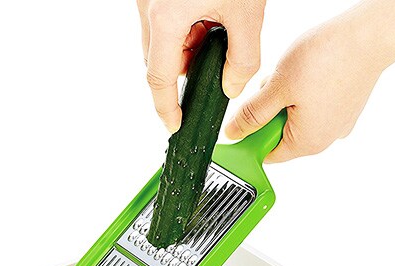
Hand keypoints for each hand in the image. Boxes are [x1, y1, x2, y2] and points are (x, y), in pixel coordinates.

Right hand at [137, 0, 266, 132]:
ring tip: (216, 27)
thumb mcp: (246, 11)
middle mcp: (148, 8)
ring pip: (161, 41)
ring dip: (185, 47)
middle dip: (185, 71)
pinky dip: (182, 27)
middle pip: (158, 61)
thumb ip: (243, 58)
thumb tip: (232, 87)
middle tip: (215, 66)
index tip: (175, 125)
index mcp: (165, 19)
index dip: (167, 108)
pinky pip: (163, 21)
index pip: (160, 79)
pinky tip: (208, 13)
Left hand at [225, 15, 393, 162]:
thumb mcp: (276, 88)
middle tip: (274, 85)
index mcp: (307, 143)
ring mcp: (339, 122)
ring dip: (287, 98)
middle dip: (271, 111)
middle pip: (282, 134)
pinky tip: (309, 72)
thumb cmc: (327, 59)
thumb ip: (252, 115)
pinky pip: (315, 105)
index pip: (268, 154)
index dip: (252, 137)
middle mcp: (326, 138)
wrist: (369, 34)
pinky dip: (305, 91)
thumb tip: (234, 133)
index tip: (246, 115)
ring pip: (297, 116)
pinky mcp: (346, 106)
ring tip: (295, 74)